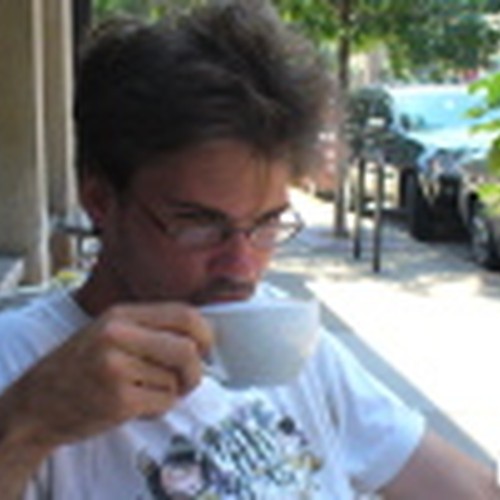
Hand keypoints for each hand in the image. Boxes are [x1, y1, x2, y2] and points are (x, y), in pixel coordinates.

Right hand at [1, 302, 212, 450]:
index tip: (207, 348)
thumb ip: (151, 329)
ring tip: (146, 392)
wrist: (37, 404)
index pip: (184, 315)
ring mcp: (116, 367)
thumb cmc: (83, 366)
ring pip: (175, 380)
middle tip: (188, 380)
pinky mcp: (118, 399)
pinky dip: (159, 408)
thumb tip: (202, 338)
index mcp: (121, 314)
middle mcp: (118, 336)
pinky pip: (164, 402)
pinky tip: (137, 406)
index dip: (205, 333)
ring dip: (170, 392)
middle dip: (197, 370)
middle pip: (187, 349)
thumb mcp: (110, 332)